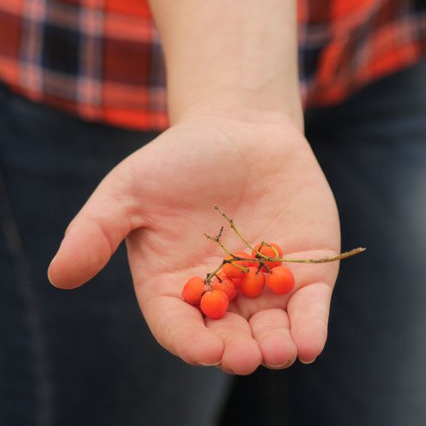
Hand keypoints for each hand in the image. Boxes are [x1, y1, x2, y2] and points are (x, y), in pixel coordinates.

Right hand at [47, 111, 339, 373]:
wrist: (240, 127)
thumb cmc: (180, 159)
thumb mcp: (129, 188)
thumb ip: (97, 229)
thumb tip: (58, 274)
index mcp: (175, 286)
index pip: (180, 326)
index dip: (191, 342)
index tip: (205, 348)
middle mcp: (222, 295)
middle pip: (229, 337)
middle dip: (238, 351)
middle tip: (248, 355)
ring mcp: (266, 285)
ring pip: (272, 330)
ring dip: (277, 347)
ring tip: (279, 351)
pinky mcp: (306, 269)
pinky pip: (310, 306)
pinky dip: (311, 326)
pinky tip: (310, 340)